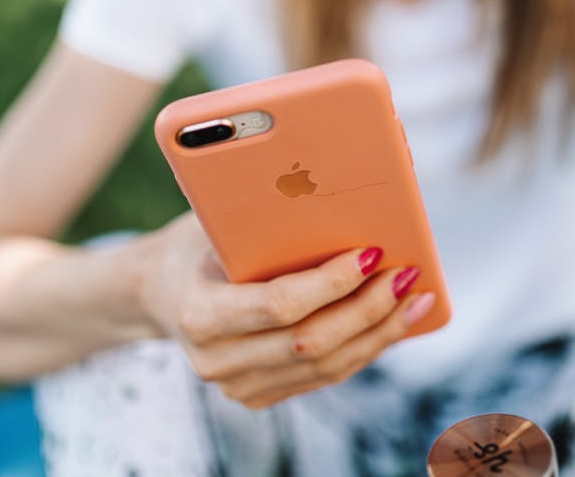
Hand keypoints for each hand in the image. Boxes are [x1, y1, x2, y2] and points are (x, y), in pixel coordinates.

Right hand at [134, 212, 435, 408]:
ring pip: (327, 367)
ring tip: (417, 299)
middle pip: (313, 342)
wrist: (157, 293)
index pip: (279, 305)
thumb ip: (263, 209)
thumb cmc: (196, 243)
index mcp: (199, 314)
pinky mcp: (259, 394)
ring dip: (380, 333)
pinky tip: (396, 320)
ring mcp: (237, 386)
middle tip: (408, 275)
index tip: (372, 252)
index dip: (332, 282)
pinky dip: (366, 347)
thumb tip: (340, 179)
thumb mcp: (214, 217)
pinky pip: (325, 376)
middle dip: (370, 309)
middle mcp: (216, 361)